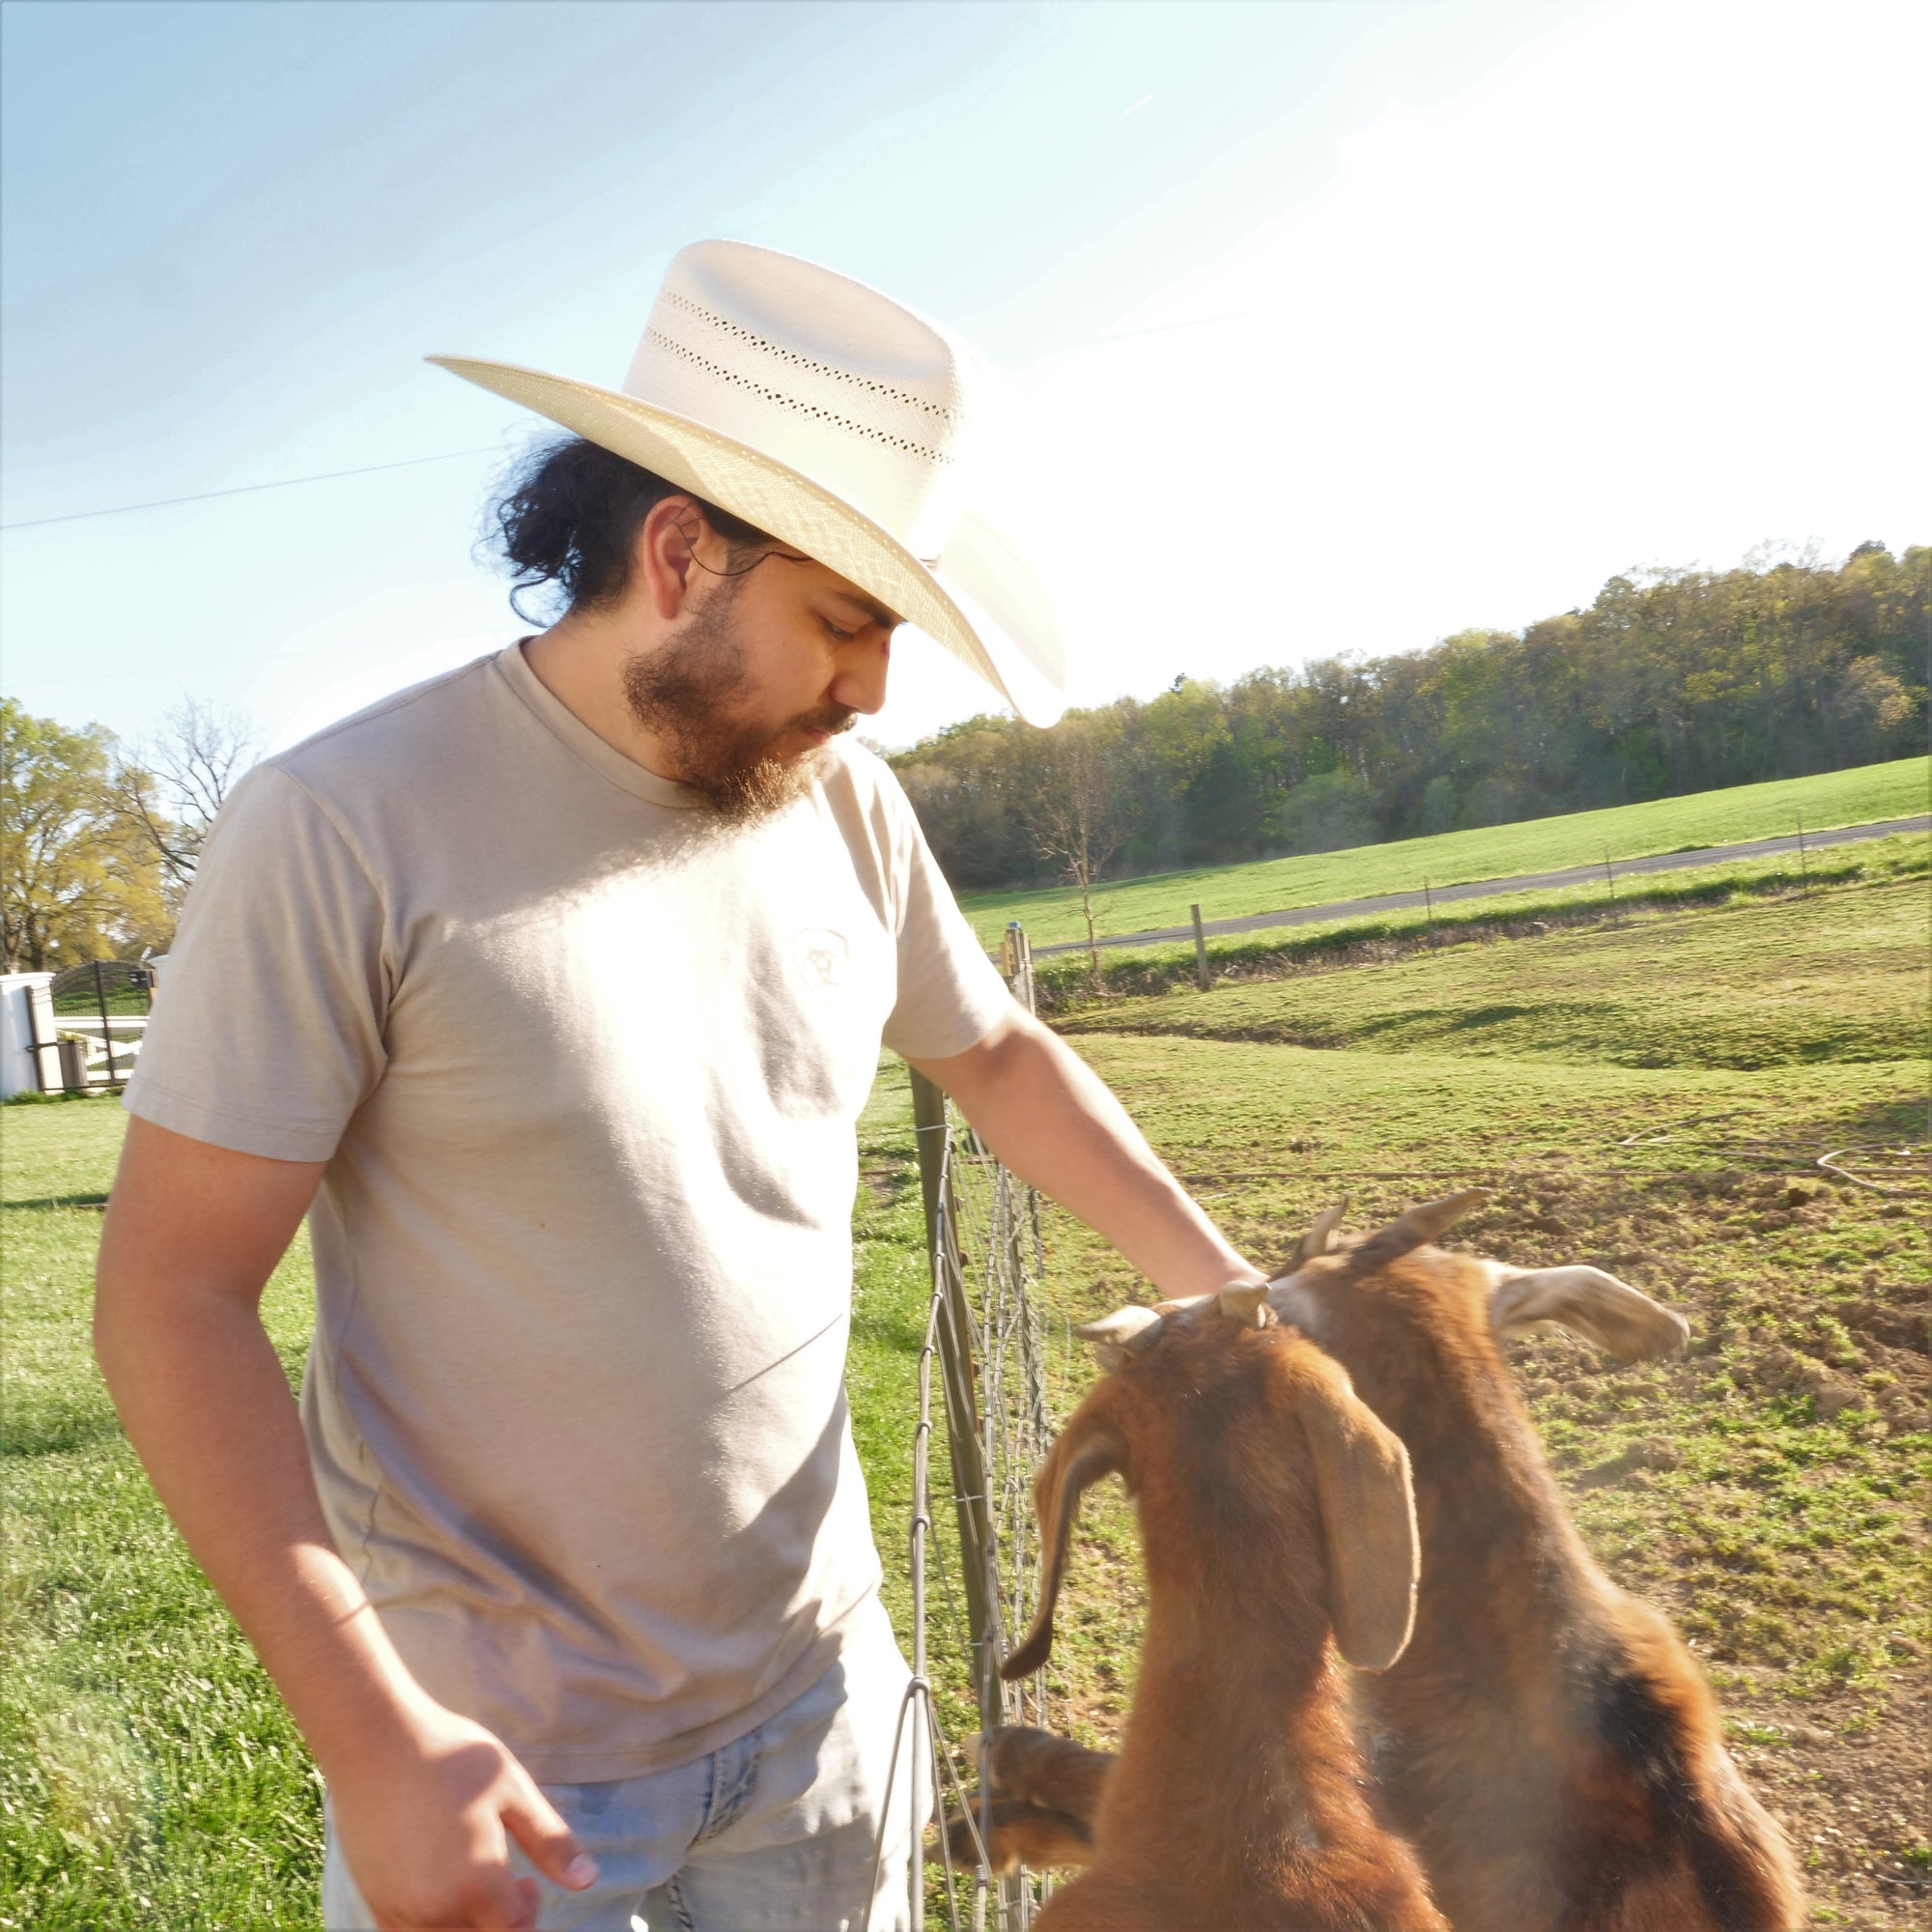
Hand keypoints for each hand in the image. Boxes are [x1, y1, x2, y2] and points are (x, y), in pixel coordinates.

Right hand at [328, 1694, 598, 1929]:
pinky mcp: (375, 1902)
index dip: (528, 1913)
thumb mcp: (512, 1789)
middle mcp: (436, 1909)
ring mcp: (401, 1910)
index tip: (528, 1883)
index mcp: (478, 1882)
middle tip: (510, 1886)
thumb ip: (551, 1841)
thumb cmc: (451, 1758)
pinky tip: (437, 1889)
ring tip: (473, 1885)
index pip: (514, 1931)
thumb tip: (588, 1880)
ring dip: (467, 1926)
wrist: (378, 1741)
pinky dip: (431, 1927)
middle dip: (502, 1925)